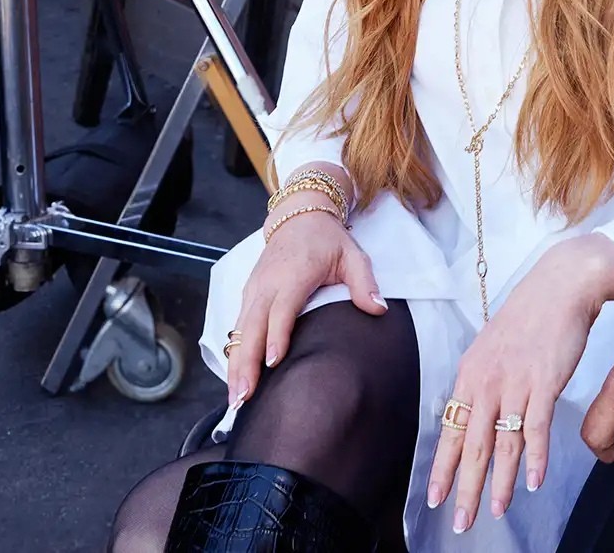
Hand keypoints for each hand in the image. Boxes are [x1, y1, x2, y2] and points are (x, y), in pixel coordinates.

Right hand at [227, 201, 383, 408]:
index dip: (276, 336)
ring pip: (240, 330)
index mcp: (293, 275)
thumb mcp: (352, 255)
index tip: (273, 364)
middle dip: (246, 363)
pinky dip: (235, 352)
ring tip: (235, 398)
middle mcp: (267, 283)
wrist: (298, 216)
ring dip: (236, 364)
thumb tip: (378, 309)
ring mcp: (254, 289)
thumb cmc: (326, 240)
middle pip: (252, 327)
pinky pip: (238, 327)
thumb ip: (364, 282)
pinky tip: (235, 378)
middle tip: (243, 397)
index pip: (282, 309)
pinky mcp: (248, 294)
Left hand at [425, 236, 609, 531]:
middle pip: (472, 445)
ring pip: (503, 444)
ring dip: (500, 483)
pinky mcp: (543, 383)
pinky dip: (535, 458)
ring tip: (496, 511)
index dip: (442, 466)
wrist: (558, 288)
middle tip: (460, 520)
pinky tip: (534, 482)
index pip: (450, 430)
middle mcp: (485, 382)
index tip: (434, 496)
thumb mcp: (490, 350)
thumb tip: (473, 414)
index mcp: (469, 375)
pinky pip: (536, 428)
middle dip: (464, 487)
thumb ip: (481, 383)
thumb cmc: (527, 320)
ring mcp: (514, 383)